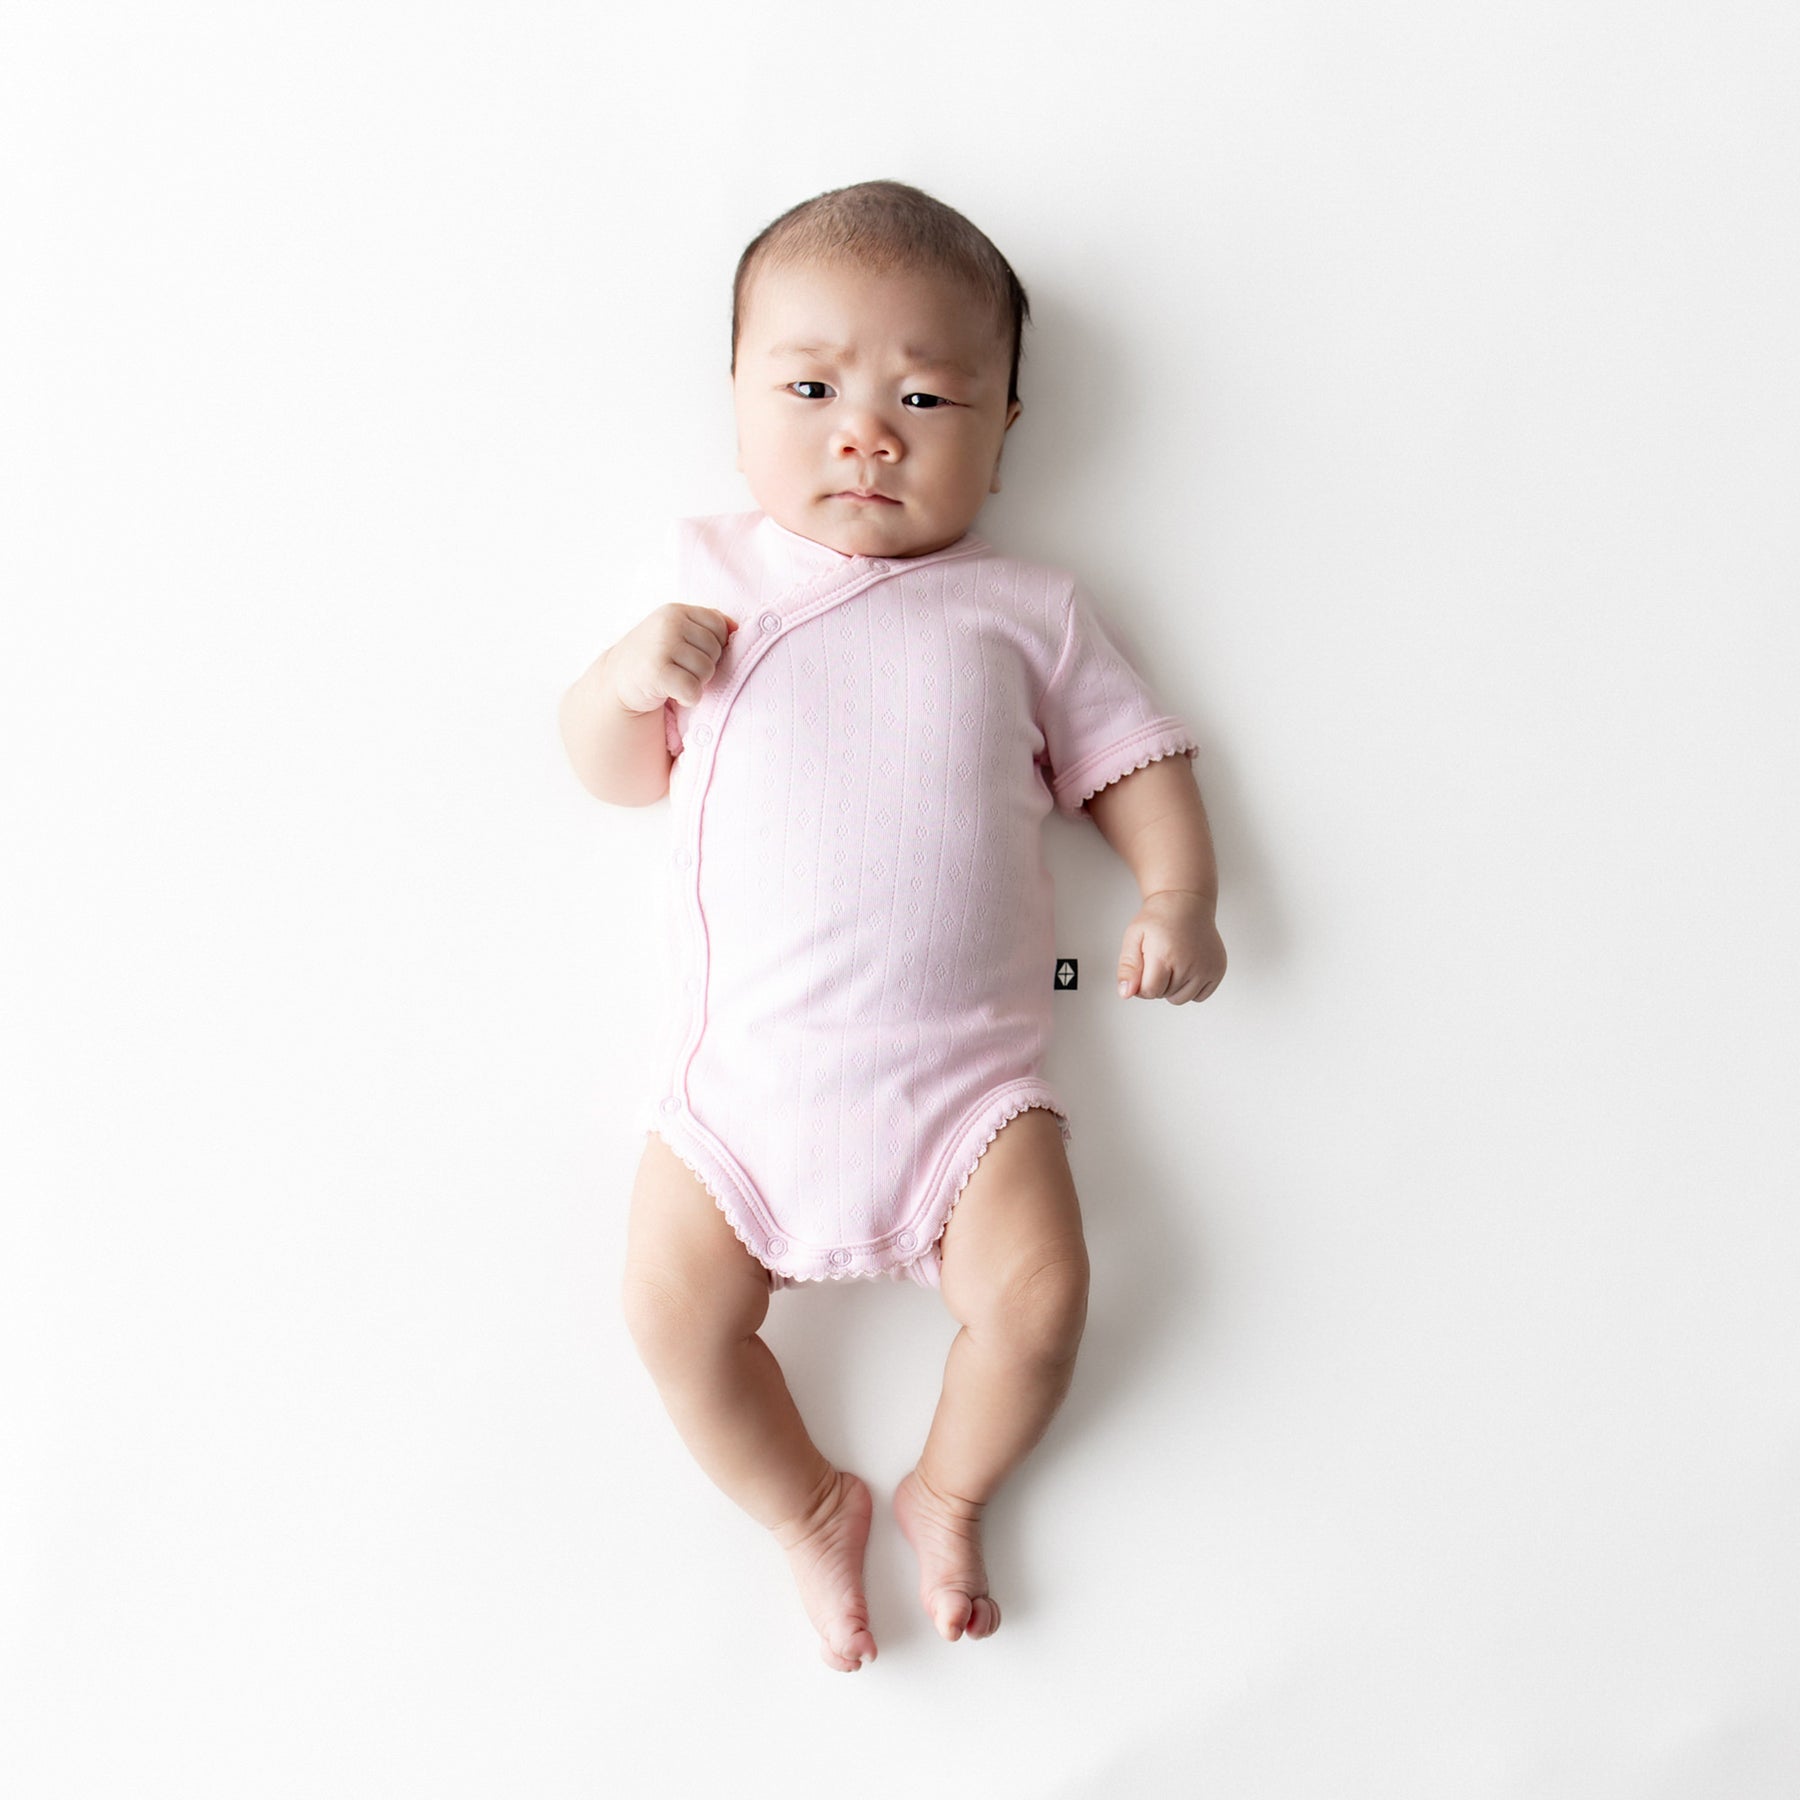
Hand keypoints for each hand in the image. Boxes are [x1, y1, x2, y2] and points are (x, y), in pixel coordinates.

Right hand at [605, 605, 737, 713]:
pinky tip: (672, 693)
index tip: (693, 654)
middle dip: (704, 666)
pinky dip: (688, 698)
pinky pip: (693, 689)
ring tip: (675, 680)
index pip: (719, 625)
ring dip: (696, 683)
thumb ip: (705, 625)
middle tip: (681, 670)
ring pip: (706, 670)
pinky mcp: (656, 671)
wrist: (617, 682)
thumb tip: (736, 627)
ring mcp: (661, 645)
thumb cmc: (654, 657)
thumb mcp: (677, 632)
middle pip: (715, 649)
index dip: (714, 645)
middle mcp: (669, 623)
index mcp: (676, 611)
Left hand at [1116, 889, 1225, 1003]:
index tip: (1143, 968)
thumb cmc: (1158, 920)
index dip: (1141, 984)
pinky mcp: (1218, 970)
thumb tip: (1126, 994)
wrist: (1185, 903)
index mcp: (1165, 955)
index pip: (1149, 991)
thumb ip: (1127, 968)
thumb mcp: (1134, 938)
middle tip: (1160, 958)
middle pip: (1164, 995)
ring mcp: (1207, 968)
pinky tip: (1186, 967)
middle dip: (1157, 983)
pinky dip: (1190, 988)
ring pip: (1182, 999)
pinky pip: (1199, 996)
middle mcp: (1190, 964)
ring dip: (1173, 987)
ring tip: (1173, 963)